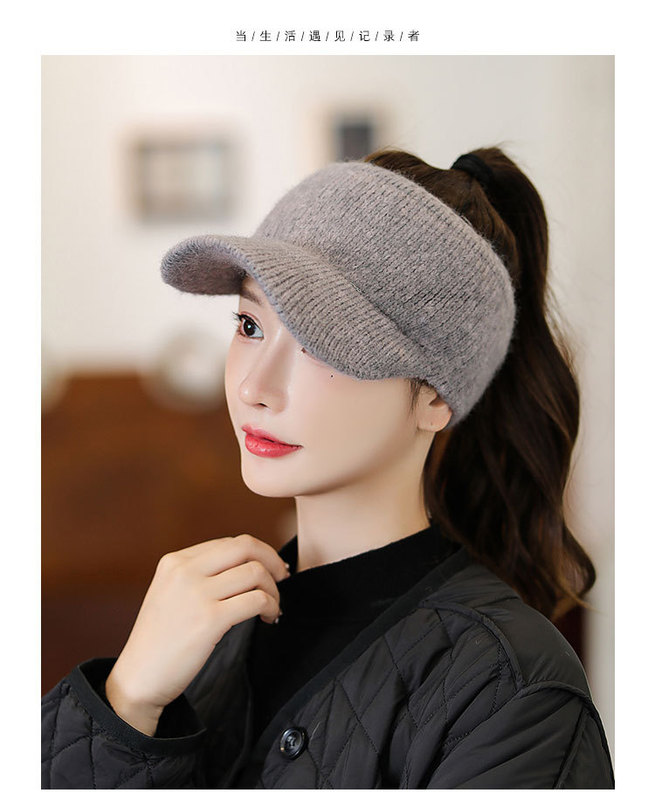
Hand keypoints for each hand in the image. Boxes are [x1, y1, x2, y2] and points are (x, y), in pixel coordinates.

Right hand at [105, 534, 289, 734]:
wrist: (139, 678)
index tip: (270, 569)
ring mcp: (197, 594)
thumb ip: (200, 574)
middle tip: (283, 577)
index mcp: (175, 561)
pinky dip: (271, 606)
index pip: (229, 543)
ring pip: (255, 572)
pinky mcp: (209, 620)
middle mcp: (184, 571)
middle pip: (245, 546)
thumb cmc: (161, 640)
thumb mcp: (171, 593)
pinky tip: (269, 617)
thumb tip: (248, 564)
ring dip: (273, 589)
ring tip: (272, 607)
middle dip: (272, 560)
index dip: (257, 553)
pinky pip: (256, 600)